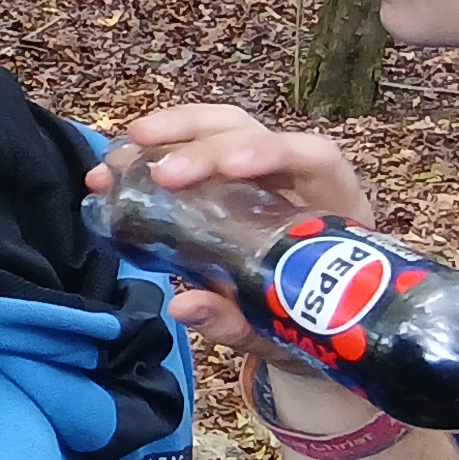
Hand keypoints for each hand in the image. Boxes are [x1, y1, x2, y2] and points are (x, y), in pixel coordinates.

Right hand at [104, 103, 377, 346]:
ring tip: (126, 148)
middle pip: (254, 132)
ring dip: (173, 129)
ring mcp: (261, 169)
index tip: (230, 167)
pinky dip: (159, 146)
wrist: (312, 326)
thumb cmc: (307, 323)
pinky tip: (126, 158)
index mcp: (332, 206)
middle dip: (203, 144)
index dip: (273, 152)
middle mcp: (297, 175)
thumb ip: (234, 321)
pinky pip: (196, 145)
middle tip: (159, 173)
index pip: (314, 156)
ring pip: (221, 126)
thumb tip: (182, 305)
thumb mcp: (277, 333)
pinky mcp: (228, 176)